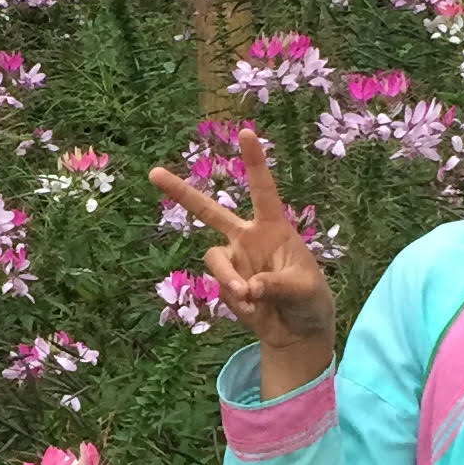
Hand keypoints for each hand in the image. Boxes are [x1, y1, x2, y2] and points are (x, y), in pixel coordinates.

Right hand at [148, 127, 334, 394]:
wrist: (298, 333)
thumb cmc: (310, 301)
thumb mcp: (304, 290)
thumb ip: (276, 285)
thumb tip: (247, 287)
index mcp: (273, 227)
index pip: (262, 189)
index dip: (254, 161)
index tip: (246, 131)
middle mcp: (248, 238)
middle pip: (209, 211)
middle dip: (181, 193)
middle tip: (153, 173)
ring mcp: (234, 261)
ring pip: (214, 260)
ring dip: (228, 279)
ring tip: (250, 299)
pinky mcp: (225, 285)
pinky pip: (222, 288)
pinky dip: (239, 304)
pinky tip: (257, 312)